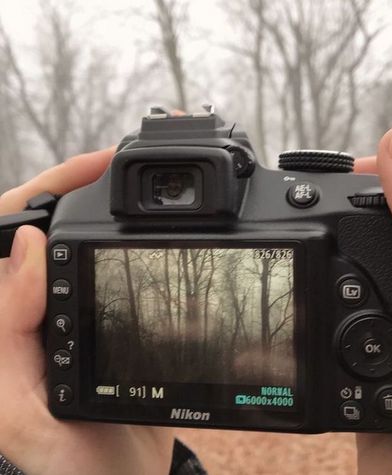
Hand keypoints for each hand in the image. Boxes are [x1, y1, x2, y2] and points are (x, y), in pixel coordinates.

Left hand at [0, 148, 173, 474]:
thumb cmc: (71, 465)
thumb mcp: (24, 412)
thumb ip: (10, 333)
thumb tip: (27, 248)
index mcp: (4, 321)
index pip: (6, 235)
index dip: (45, 192)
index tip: (93, 167)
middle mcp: (30, 312)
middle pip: (44, 230)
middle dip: (76, 188)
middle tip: (119, 161)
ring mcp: (67, 315)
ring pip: (78, 247)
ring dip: (100, 210)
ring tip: (132, 183)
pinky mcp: (98, 322)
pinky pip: (106, 271)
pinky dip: (125, 245)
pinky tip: (144, 235)